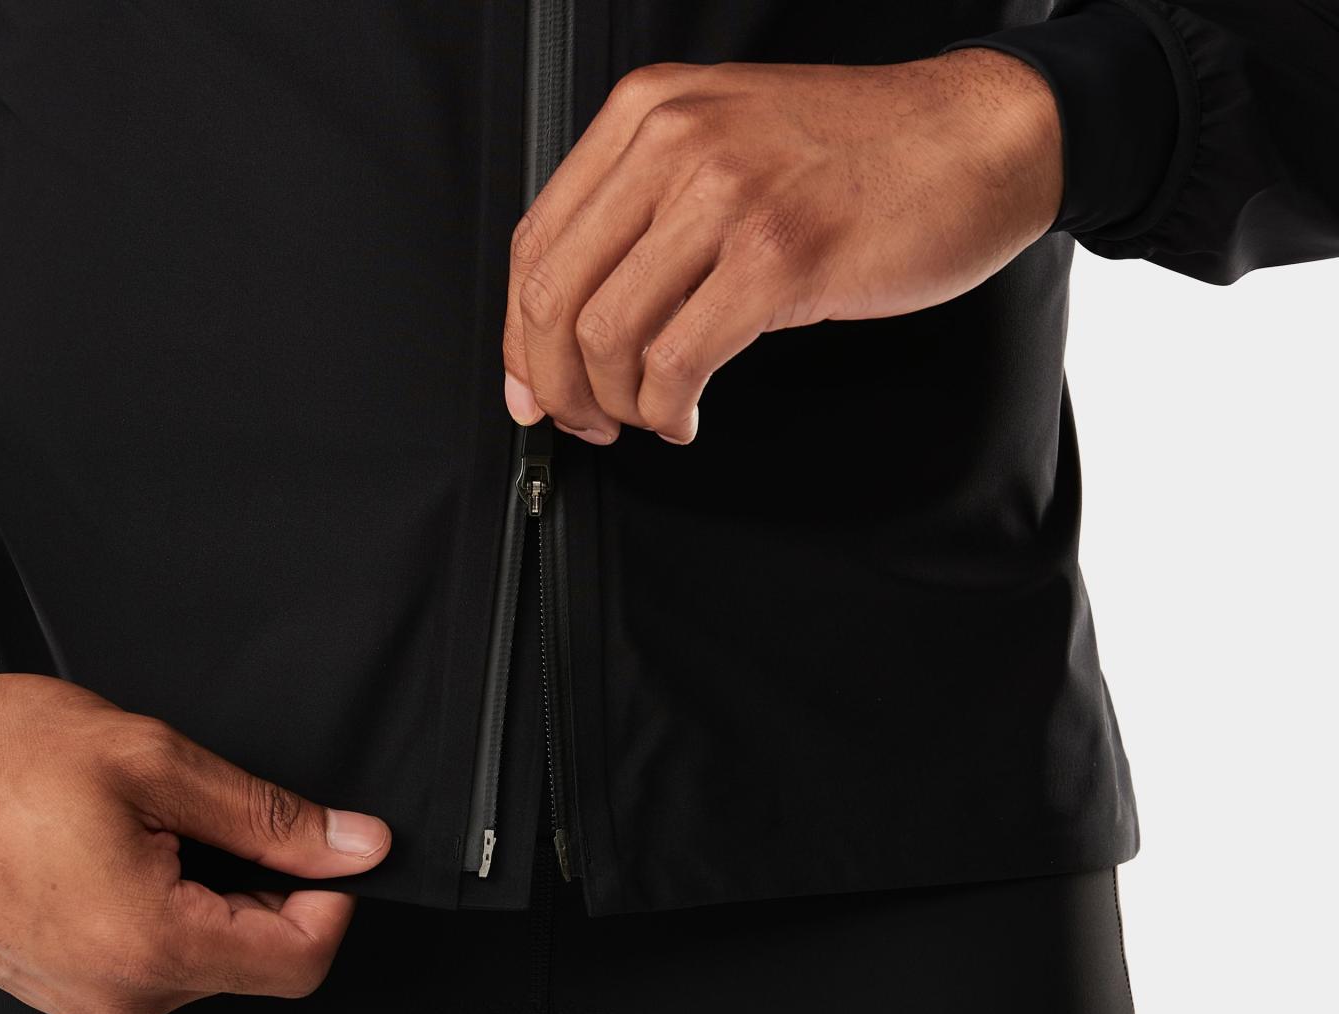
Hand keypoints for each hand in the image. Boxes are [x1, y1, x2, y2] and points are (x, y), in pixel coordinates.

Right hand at [0, 672, 390, 1013]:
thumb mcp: (151, 759)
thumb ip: (268, 814)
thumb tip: (354, 843)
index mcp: (146, 944)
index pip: (303, 959)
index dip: (333, 892)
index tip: (325, 841)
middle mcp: (117, 996)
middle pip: (260, 962)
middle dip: (269, 886)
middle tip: (216, 812)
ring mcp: (84, 1001)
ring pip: (208, 961)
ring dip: (212, 893)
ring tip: (151, 823)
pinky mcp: (61, 990)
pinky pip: (153, 963)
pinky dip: (167, 907)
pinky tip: (123, 849)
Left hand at [502, 48, 1061, 443]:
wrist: (975, 139)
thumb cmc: (857, 152)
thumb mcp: (726, 144)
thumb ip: (644, 210)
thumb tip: (572, 319)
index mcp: (647, 111)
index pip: (536, 240)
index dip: (520, 335)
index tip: (530, 385)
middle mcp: (675, 142)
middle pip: (555, 294)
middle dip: (556, 382)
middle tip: (583, 419)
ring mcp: (725, 196)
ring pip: (607, 335)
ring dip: (617, 403)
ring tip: (648, 415)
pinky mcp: (776, 258)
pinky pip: (677, 361)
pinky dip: (668, 409)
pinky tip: (686, 414)